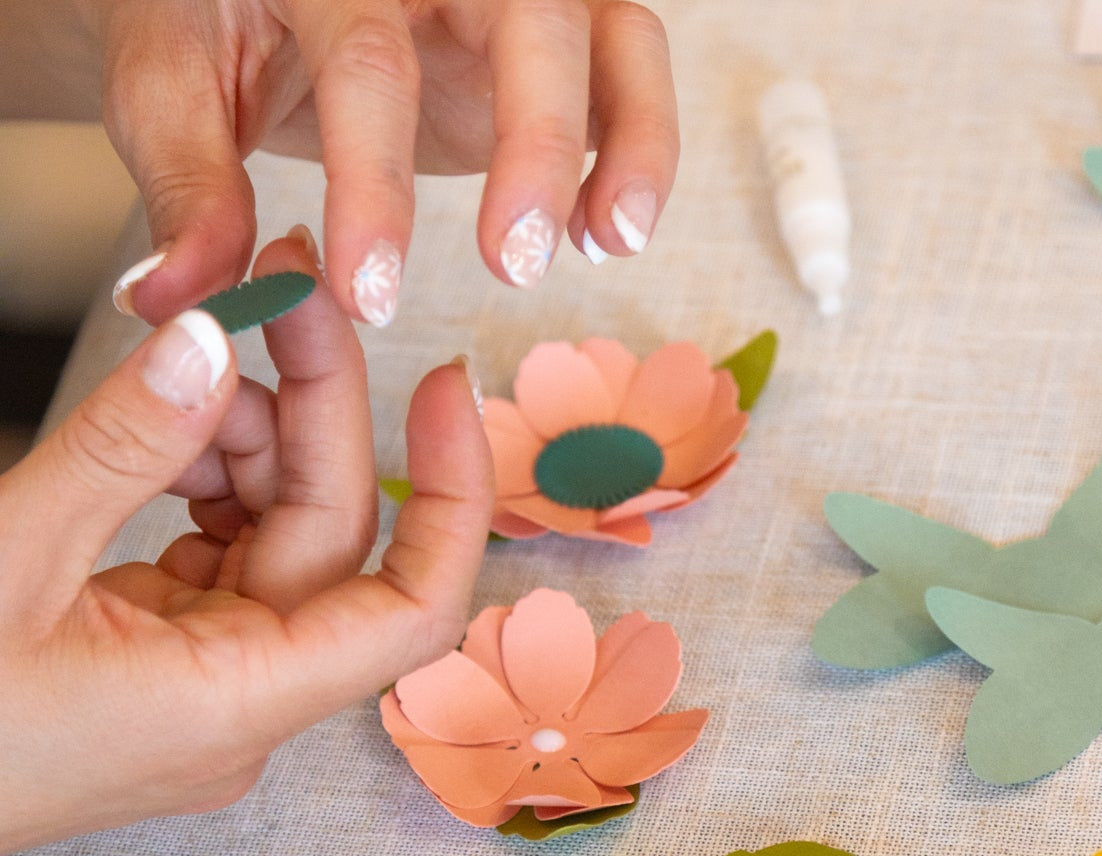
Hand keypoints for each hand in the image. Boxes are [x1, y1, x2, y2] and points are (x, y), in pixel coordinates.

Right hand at [0, 230, 492, 854]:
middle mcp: (246, 699)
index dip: (454, 495)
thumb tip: (210, 341)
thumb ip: (120, 448)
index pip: (415, 611)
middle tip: (281, 287)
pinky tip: (165, 430)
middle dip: (313, 406)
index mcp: (233, 703)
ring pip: (279, 532)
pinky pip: (225, 548)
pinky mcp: (172, 655)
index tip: (448, 385)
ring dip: (245, 436)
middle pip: (332, 535)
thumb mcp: (4, 560)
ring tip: (179, 363)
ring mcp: (210, 679)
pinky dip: (204, 479)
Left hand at [84, 0, 679, 323]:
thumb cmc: (218, 24)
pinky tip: (609, 230)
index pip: (368, 63)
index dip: (374, 187)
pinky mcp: (564, 21)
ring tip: (607, 245)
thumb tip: (178, 298)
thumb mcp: (174, 90)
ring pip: (609, 29)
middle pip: (525, 18)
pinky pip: (633, 63)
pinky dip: (643, 146)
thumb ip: (189, 187)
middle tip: (512, 265)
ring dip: (626, 141)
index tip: (370, 296)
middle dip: (533, 148)